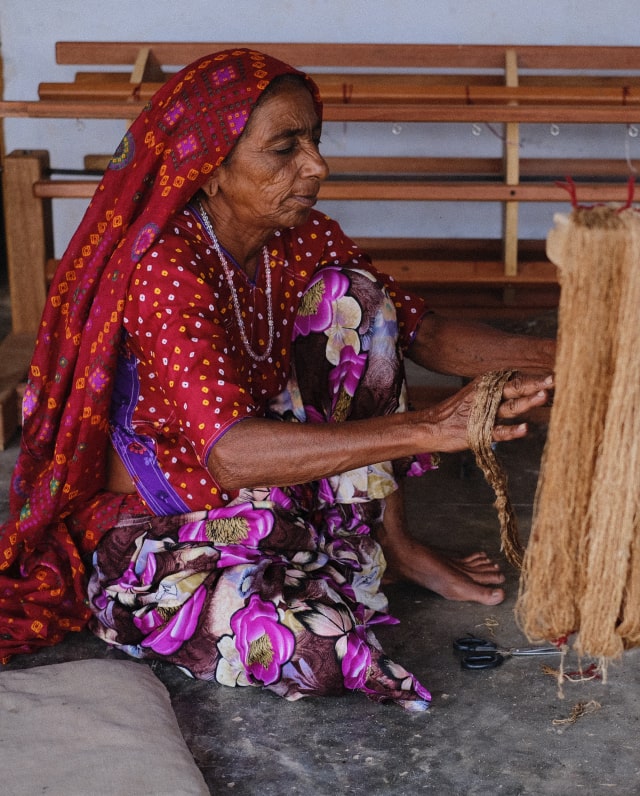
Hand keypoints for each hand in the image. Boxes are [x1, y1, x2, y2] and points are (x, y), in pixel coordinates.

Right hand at [420, 371, 553, 452]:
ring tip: (544, 396)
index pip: (517, 378)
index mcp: (489, 385)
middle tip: (555, 378)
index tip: (559, 372)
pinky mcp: (478, 432)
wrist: (432, 425)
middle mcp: (487, 396)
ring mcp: (483, 414)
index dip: (537, 377)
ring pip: (510, 407)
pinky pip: (498, 431)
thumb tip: (529, 388)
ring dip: (527, 402)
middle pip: (515, 387)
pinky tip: (525, 429)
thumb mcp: (479, 394)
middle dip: (536, 383)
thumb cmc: (459, 412)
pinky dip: (512, 431)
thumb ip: (502, 392)